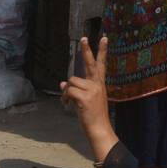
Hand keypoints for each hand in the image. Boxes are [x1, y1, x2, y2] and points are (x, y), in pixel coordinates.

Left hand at [60, 36, 116, 158]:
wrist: (99, 129)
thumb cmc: (92, 117)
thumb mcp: (84, 101)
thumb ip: (75, 90)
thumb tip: (62, 83)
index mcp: (99, 84)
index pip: (101, 65)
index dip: (102, 51)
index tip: (104, 38)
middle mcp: (97, 84)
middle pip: (90, 63)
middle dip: (86, 49)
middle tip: (83, 38)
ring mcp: (92, 90)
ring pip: (71, 81)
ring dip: (66, 92)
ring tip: (68, 102)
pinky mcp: (85, 97)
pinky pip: (68, 91)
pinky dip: (64, 98)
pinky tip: (67, 105)